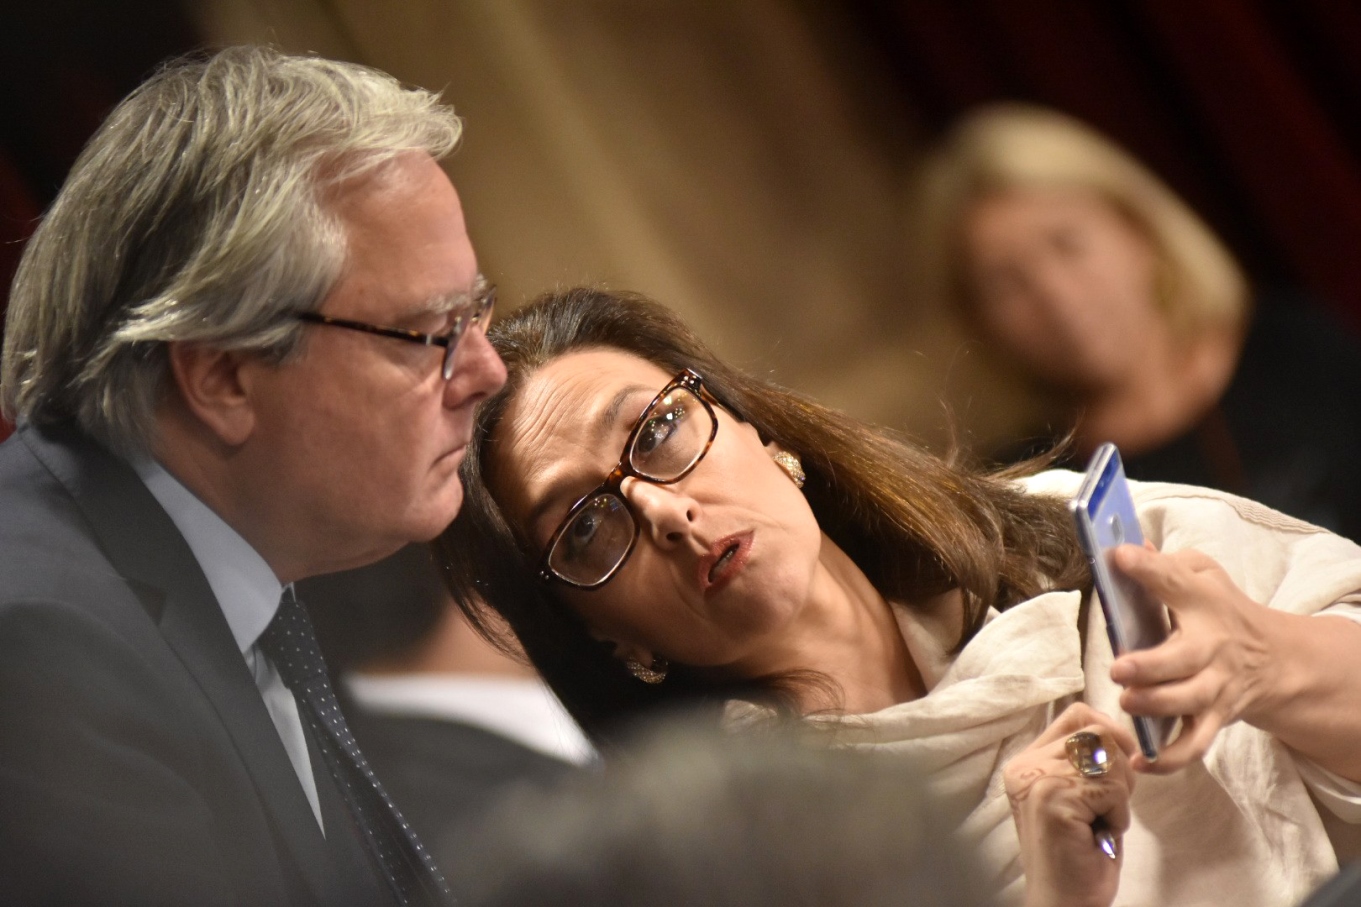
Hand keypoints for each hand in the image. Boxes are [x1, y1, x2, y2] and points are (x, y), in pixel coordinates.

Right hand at [1006, 703, 1136, 906]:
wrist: (1063, 902)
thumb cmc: (1078, 854)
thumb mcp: (1078, 797)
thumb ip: (1086, 761)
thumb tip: (1122, 733)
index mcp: (1027, 762)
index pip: (1076, 715)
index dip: (1109, 730)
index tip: (1122, 760)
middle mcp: (1025, 765)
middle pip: (1097, 732)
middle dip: (1119, 769)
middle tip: (1107, 806)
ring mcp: (1037, 779)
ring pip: (1109, 759)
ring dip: (1119, 796)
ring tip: (1099, 823)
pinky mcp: (1054, 797)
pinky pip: (1113, 789)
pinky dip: (1118, 815)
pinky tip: (1099, 835)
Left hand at [1107, 544, 1272, 773]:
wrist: (1272, 657)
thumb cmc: (1220, 610)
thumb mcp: (1202, 575)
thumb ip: (1166, 564)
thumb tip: (1129, 549)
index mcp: (1203, 603)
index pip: (1175, 582)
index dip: (1148, 568)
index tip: (1120, 558)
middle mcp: (1210, 649)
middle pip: (1183, 661)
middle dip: (1150, 668)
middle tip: (1120, 669)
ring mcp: (1212, 688)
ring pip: (1187, 705)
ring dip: (1155, 707)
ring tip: (1127, 703)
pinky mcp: (1212, 719)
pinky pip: (1192, 745)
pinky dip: (1168, 759)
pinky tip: (1139, 761)